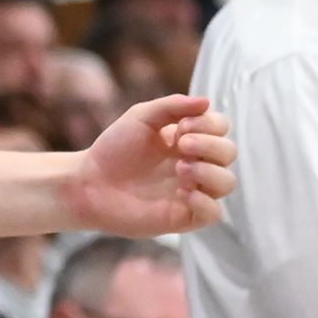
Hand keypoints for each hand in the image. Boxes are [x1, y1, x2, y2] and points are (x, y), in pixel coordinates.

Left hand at [60, 93, 236, 235]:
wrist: (88, 182)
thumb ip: (171, 106)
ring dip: (209, 172)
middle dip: (210, 145)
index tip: (182, 126)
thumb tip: (206, 101)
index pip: (220, 128)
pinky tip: (182, 192)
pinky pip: (214, 213)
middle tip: (183, 145)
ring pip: (227, 182)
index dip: (209, 124)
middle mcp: (196, 164)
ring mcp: (193, 190)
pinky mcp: (185, 216)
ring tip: (180, 168)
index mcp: (188, 139)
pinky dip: (205, 201)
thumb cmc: (114, 149)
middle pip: (229, 152)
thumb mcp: (141, 118)